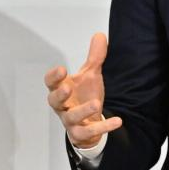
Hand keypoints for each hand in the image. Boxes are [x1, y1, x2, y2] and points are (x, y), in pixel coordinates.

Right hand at [43, 32, 121, 149]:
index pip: (50, 83)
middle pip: (54, 101)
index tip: (61, 69)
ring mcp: (70, 121)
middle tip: (67, 87)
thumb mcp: (90, 75)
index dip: (53, 77)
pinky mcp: (80, 134)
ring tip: (96, 103)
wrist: (88, 122)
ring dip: (83, 111)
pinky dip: (103, 126)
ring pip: (71, 118)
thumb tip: (99, 35)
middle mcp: (62, 106)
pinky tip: (118, 121)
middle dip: (60, 95)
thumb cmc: (83, 96)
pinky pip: (89, 132)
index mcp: (61, 89)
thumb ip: (94, 58)